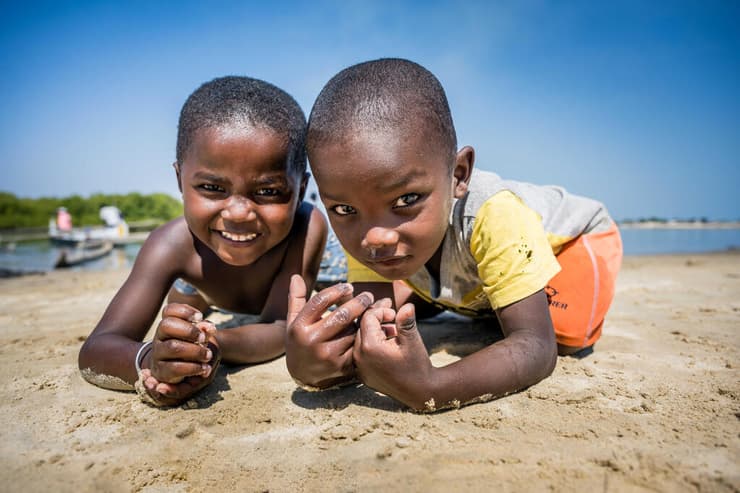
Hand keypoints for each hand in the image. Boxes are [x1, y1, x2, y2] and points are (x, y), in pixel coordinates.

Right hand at [142, 303, 220, 403]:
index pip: (169, 310)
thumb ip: (204, 329)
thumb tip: (209, 327)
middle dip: (189, 330)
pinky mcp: (161, 371)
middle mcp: (159, 337)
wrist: (175, 368)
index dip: (184, 311)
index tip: (200, 317)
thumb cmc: (189, 346)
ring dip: (195, 351)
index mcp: (168, 324)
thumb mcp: (198, 336)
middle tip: (203, 338)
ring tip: (208, 355)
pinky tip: (204, 368)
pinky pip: (174, 368)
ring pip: (172, 347)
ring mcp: (158, 354)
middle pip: (166, 325)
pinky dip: (193, 368)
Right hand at [285, 274, 373, 388]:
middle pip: (342, 316)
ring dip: (362, 320)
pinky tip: (369, 329)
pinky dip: (365, 336)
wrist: (303, 376)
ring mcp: (327, 356)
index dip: (337, 291)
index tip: (348, 286)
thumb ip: (296, 299)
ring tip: (369, 312)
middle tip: (368, 296)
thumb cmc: (299, 342)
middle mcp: (312, 342)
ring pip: (352, 331)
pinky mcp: (341, 366)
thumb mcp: (293, 322)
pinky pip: (358, 346)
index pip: (320, 301)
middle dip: (359, 303)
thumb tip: (296, 276)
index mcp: (299, 327)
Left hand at [354, 303, 434, 409]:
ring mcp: (359, 367)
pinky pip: (362, 352)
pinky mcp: (362, 374)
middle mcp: (359, 357)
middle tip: (393, 315)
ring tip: (393, 332)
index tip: (395, 314)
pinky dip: (372, 345)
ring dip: (375, 332)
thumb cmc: (417, 366)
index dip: (382, 311)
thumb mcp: (412, 340)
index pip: (368, 317)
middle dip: (377, 319)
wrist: (419, 392)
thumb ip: (406, 321)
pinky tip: (387, 344)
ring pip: (361, 339)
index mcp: (370, 346)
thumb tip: (407, 304)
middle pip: (362, 327)